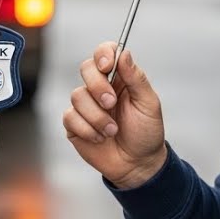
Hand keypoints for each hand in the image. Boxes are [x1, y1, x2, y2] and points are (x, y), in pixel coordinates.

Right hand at [62, 40, 166, 189]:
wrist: (137, 165)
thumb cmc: (146, 133)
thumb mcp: (148, 104)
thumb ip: (136, 78)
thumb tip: (125, 54)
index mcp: (120, 78)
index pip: (105, 53)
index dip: (103, 54)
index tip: (108, 66)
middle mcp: (100, 88)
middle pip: (86, 68)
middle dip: (98, 86)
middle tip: (112, 104)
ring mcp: (85, 105)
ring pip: (77, 95)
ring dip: (97, 116)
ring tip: (112, 131)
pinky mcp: (74, 123)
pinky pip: (70, 117)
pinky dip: (87, 129)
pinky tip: (100, 138)